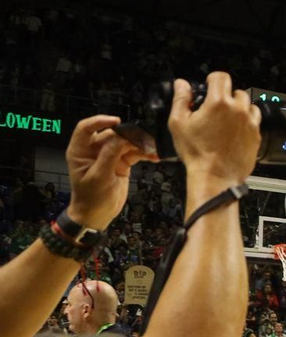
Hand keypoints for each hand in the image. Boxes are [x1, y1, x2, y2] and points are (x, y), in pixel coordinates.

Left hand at [64, 115, 154, 229]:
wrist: (97, 215)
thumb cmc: (91, 198)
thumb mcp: (99, 177)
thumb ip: (109, 155)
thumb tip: (121, 137)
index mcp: (80, 151)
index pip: (86, 128)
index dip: (100, 121)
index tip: (117, 121)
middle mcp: (94, 150)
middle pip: (111, 135)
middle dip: (128, 136)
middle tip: (144, 140)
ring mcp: (109, 156)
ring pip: (125, 143)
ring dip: (140, 145)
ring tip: (153, 149)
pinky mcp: (121, 163)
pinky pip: (134, 154)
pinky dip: (144, 154)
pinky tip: (154, 156)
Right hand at [169, 73, 261, 196]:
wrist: (215, 176)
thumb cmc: (197, 152)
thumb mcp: (179, 123)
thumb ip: (181, 99)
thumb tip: (182, 84)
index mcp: (219, 102)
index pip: (221, 77)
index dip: (213, 79)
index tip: (209, 85)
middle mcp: (238, 110)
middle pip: (236, 91)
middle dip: (225, 96)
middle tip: (215, 108)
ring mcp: (250, 123)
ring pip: (248, 105)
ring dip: (239, 108)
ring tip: (226, 119)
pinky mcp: (257, 135)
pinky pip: (255, 121)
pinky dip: (247, 121)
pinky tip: (235, 131)